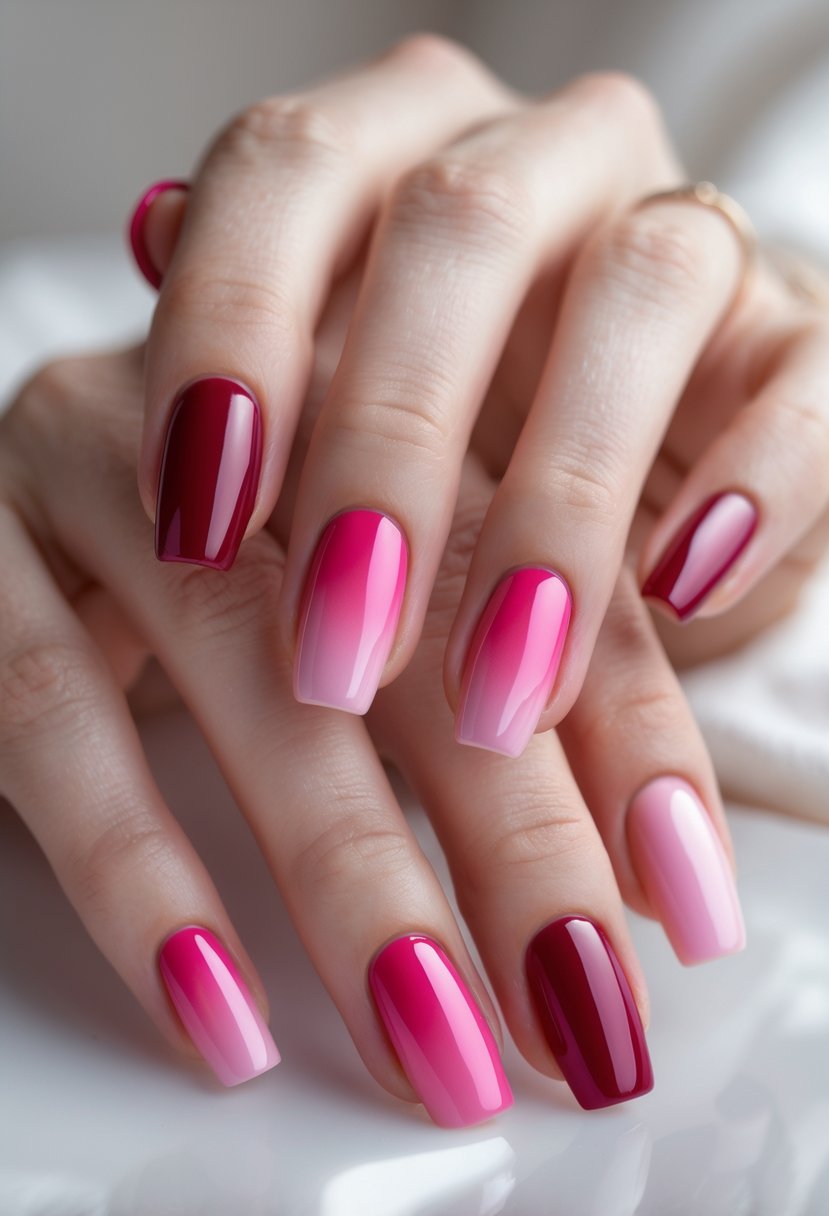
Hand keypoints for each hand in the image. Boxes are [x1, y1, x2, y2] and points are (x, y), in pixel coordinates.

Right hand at [0, 332, 756, 1120]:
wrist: (15, 516)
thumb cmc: (211, 574)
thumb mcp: (364, 620)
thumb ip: (489, 706)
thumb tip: (636, 874)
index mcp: (376, 419)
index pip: (537, 575)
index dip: (626, 740)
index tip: (680, 910)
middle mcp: (252, 423)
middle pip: (416, 626)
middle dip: (511, 837)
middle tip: (577, 1005)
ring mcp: (105, 472)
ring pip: (248, 672)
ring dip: (351, 875)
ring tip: (431, 1038)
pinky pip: (54, 713)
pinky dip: (140, 872)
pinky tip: (218, 1002)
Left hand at [129, 34, 828, 758]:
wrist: (648, 461)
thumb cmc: (463, 440)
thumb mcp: (339, 399)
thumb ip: (263, 334)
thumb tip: (150, 236)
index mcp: (406, 149)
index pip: (291, 170)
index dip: (226, 332)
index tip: (191, 524)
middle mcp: (546, 160)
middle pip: (456, 228)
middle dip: (384, 449)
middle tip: (334, 648)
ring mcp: (687, 232)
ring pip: (637, 294)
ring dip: (557, 506)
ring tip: (501, 690)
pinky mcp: (802, 335)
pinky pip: (800, 383)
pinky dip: (749, 486)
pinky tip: (682, 592)